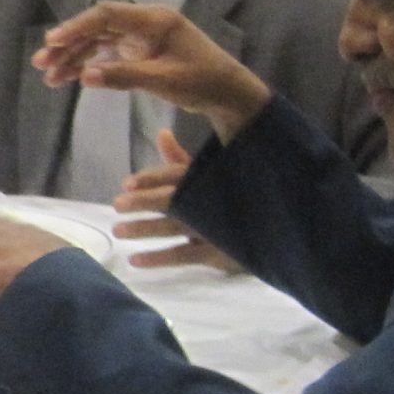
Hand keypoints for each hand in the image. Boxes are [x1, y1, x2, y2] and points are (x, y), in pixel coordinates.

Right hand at [33, 3, 270, 141]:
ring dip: (73, 57)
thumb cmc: (202, 81)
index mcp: (153, 20)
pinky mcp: (139, 51)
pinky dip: (88, 64)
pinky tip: (68, 77)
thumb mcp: (164, 80)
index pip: (106, 15)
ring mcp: (140, 36)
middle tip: (41, 63)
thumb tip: (84, 76)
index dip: (76, 26)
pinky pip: (107, 53)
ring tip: (49, 76)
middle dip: (68, 44)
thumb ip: (124, 76)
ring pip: (98, 41)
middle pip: (97, 27)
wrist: (227, 92)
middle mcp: (144, 23)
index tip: (52, 41)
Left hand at [112, 130, 243, 273]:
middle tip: (117, 205)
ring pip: (173, 227)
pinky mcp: (218, 253)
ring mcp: (214, 229)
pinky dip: (157, 258)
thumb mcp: (213, 174)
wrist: (275, 226)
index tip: (126, 183)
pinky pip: (183, 256)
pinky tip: (135, 260)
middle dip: (143, 202)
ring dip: (143, 229)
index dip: (152, 178)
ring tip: (118, 230)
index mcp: (210, 177)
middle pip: (173, 199)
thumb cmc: (235, 197)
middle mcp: (211, 201)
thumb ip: (183, 160)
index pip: (178, 174)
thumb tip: (161, 134)